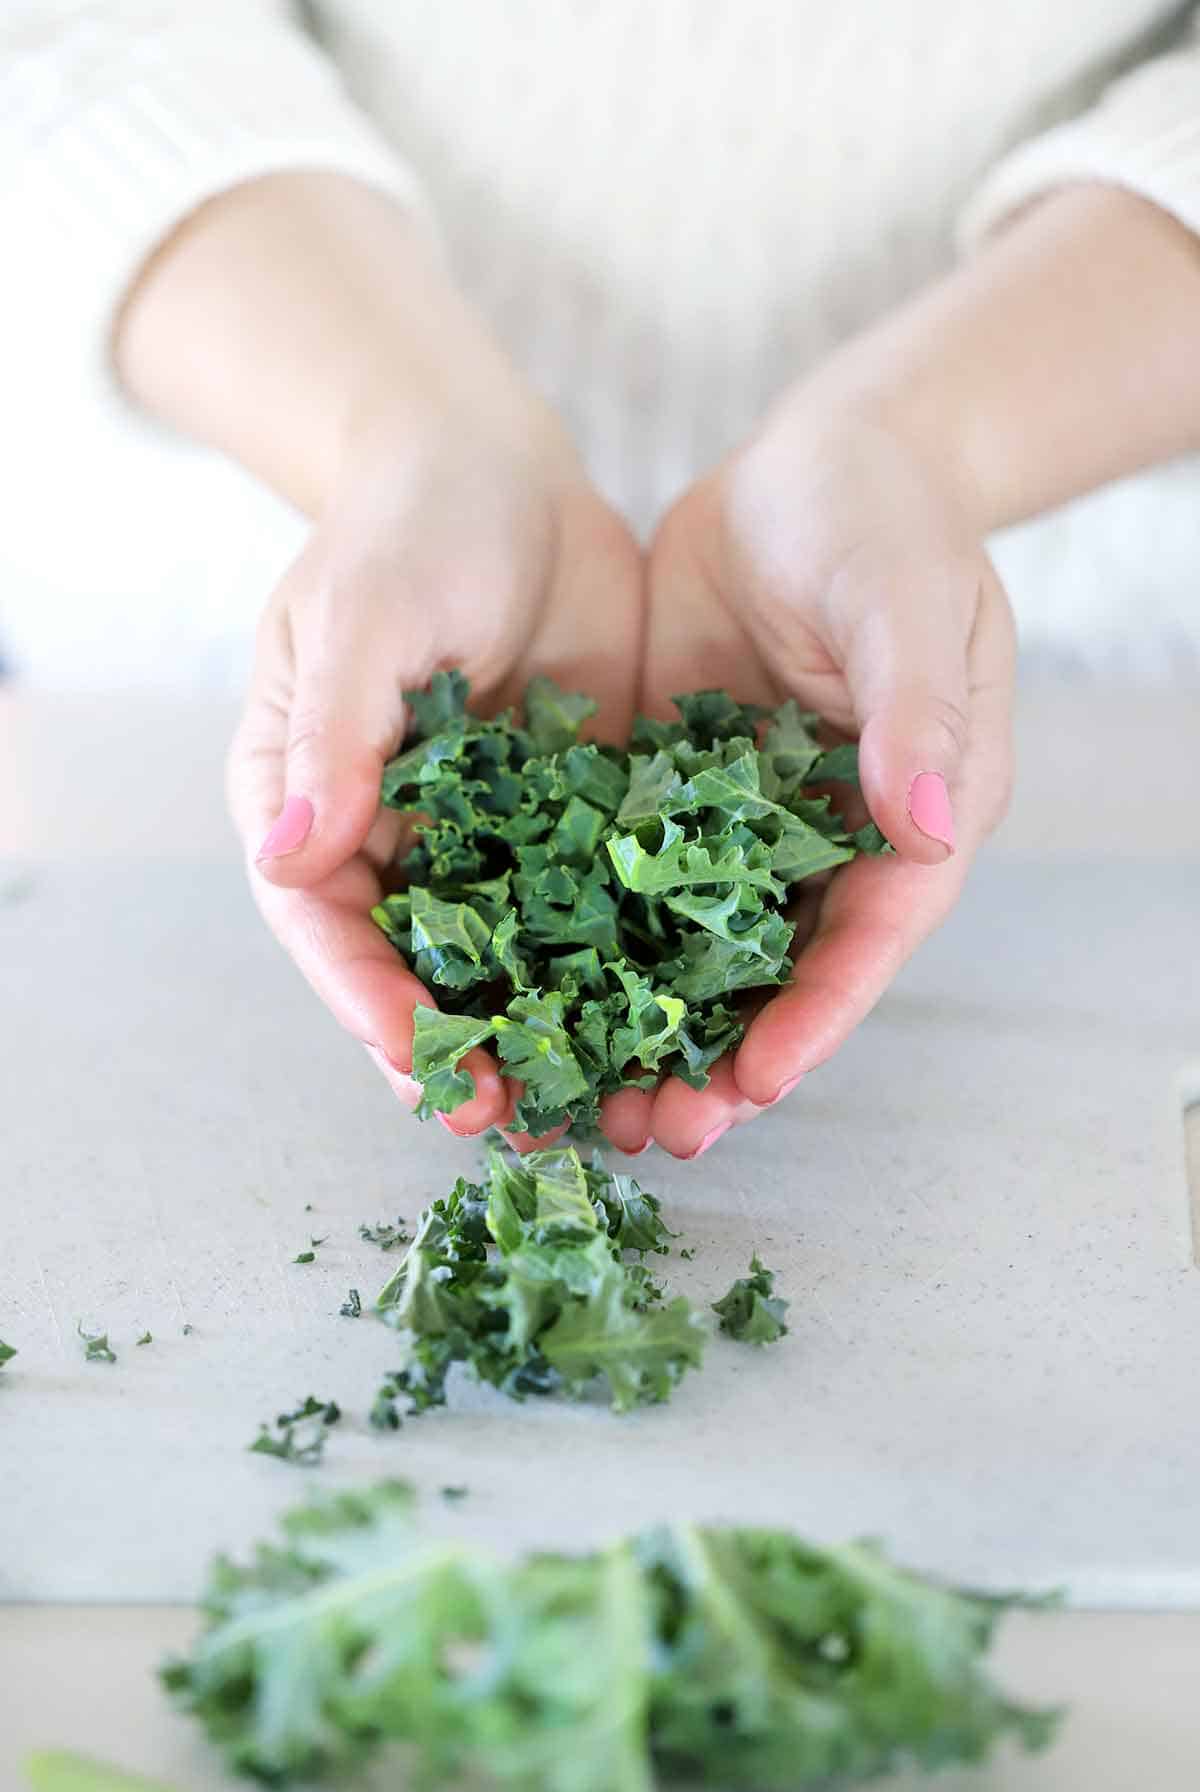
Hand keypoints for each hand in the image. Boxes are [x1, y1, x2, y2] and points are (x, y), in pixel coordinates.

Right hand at [227, 402, 642, 1144]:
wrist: (503, 472)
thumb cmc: (405, 529)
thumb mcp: (358, 618)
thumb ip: (335, 735)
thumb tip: (289, 854)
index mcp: (315, 803)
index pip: (325, 925)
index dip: (367, 1001)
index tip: (424, 1062)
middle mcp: (397, 842)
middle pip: (419, 970)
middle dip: (466, 1049)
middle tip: (517, 1120)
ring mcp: (489, 840)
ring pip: (513, 963)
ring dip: (551, 1036)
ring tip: (602, 1107)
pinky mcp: (572, 824)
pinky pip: (598, 911)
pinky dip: (630, 969)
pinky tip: (675, 1019)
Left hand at [600, 400, 1014, 1158]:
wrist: (814, 460)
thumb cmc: (885, 520)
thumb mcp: (909, 602)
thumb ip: (915, 709)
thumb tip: (931, 824)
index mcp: (913, 809)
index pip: (871, 935)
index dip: (819, 1014)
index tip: (757, 1083)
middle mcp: (833, 837)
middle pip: (785, 972)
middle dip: (723, 1056)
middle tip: (656, 1132)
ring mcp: (751, 822)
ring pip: (701, 948)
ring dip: (649, 1024)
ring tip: (589, 1100)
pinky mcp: (680, 794)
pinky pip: (635, 882)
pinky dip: (595, 942)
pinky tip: (534, 990)